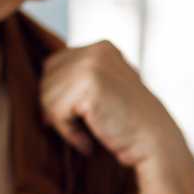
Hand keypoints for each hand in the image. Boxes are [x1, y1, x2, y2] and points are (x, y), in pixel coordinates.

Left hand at [39, 41, 193, 193]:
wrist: (155, 145)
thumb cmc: (129, 126)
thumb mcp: (105, 91)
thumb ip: (78, 80)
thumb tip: (37, 88)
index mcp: (102, 47)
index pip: (53, 66)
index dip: (58, 96)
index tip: (81, 118)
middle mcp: (97, 50)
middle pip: (46, 78)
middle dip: (57, 108)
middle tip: (85, 129)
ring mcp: (93, 63)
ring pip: (46, 96)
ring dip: (63, 123)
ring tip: (89, 134)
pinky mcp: (89, 83)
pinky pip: (55, 111)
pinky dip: (68, 132)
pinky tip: (89, 140)